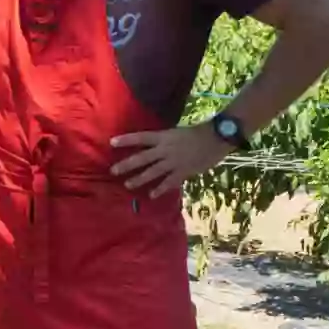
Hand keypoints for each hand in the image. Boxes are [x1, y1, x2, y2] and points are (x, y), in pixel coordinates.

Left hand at [109, 126, 233, 195]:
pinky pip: (169, 182)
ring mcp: (174, 161)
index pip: (141, 137)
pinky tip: (151, 195)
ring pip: (152, 172)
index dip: (126, 140)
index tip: (111, 142)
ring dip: (139, 179)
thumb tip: (152, 147)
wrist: (217, 138)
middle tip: (113, 171)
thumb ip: (164, 141)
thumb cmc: (197, 133)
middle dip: (126, 165)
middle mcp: (165, 149)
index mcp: (163, 137)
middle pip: (142, 158)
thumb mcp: (176, 133)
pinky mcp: (183, 171)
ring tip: (127, 185)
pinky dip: (160, 189)